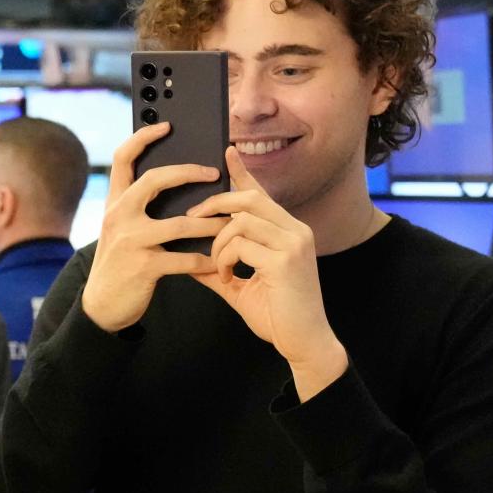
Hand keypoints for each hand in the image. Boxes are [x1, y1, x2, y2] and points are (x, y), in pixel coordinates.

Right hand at [82, 122, 226, 331]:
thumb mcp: (120, 230)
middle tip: (214, 173)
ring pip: (179, 223)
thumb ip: (139, 208)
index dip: (143, 137)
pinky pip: (184, 258)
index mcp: (115, 203)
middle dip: (189, 172)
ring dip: (210, 224)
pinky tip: (217, 263)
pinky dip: (204, 261)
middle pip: (155, 179)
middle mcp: (119, 216)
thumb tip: (177, 185)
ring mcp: (130, 241)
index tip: (166, 125)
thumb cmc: (120, 263)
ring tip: (228, 225)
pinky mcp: (144, 266)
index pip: (124, 159)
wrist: (102, 305)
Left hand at [186, 147, 347, 398]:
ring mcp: (294, 242)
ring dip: (219, 242)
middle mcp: (295, 230)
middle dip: (214, 205)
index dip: (242, 171)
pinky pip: (242, 245)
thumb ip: (218, 268)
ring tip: (218, 266)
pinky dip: (225, 259)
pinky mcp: (287, 260)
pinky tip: (227, 278)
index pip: (261, 192)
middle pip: (248, 198)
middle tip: (191, 220)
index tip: (225, 150)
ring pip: (240, 220)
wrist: (302, 342)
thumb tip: (190, 258)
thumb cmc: (276, 315)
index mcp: (287, 231)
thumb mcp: (240, 286)